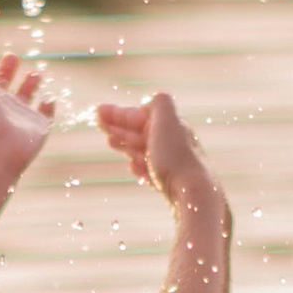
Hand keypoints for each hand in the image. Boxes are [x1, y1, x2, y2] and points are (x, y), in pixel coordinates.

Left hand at [0, 33, 56, 167]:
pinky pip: (45, 116)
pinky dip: (48, 106)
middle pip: (2, 83)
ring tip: (35, 73)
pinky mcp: (38, 127)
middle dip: (8, 68)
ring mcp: (19, 116)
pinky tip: (48, 98)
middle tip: (12, 56)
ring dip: (30, 84)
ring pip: (25, 97)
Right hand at [98, 91, 219, 208]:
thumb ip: (159, 104)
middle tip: (101, 124)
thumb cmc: (176, 157)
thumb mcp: (167, 121)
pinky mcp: (172, 183)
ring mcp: (173, 163)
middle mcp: (174, 142)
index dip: (119, 113)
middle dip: (120, 127)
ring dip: (127, 144)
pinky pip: (152, 171)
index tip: (99, 112)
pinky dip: (140, 166)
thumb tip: (154, 99)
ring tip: (111, 141)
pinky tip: (133, 167)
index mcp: (171, 125)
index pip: (140, 115)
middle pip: (141, 131)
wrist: (193, 193)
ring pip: (145, 150)